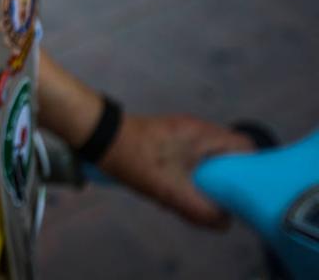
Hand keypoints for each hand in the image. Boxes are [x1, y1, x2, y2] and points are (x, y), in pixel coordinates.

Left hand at [98, 113, 255, 227]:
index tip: (244, 192)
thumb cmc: (135, 159)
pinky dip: (184, 176)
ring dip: (200, 181)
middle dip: (222, 182)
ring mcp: (181, 131)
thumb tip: (224, 222)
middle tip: (210, 199)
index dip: (252, 171)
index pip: (247, 148)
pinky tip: (168, 189)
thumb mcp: (171, 192)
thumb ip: (202, 211)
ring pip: (205, 161)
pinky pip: (187, 159)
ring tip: (185, 196)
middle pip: (227, 158)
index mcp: (205, 134)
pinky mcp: (167, 138)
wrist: (98, 138)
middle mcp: (197, 128)